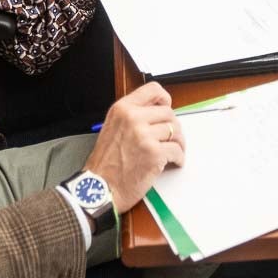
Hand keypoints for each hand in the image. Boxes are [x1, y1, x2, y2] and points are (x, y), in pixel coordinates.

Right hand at [83, 82, 184, 213]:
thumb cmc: (105, 163)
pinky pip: (177, 150)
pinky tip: (173, 162)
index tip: (167, 107)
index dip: (164, 99)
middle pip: (169, 113)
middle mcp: (133, 118)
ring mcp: (144, 135)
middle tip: (171, 138)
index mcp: (122, 109)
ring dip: (178, 143)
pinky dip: (178, 158)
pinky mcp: (154, 153)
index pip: (153, 89)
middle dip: (173, 127)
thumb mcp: (112, 128)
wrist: (99, 188)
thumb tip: (156, 113)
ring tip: (173, 151)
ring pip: (175, 131)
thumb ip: (132, 116)